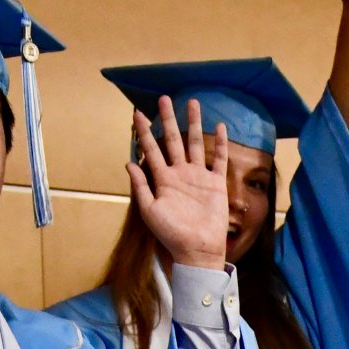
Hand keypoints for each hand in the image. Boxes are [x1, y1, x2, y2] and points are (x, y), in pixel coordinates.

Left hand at [127, 97, 229, 270]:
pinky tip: (219, 126)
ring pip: (195, 143)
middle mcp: (180, 174)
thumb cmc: (171, 234)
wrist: (197, 249)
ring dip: (194, 124)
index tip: (137, 113)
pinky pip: (219, 159)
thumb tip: (129, 162)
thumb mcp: (150, 211)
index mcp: (163, 180)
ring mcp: (199, 177)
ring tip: (192, 102)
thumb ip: (140, 187)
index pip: (152, 150)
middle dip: (168, 120)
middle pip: (173, 140)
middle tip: (164, 99)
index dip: (144, 132)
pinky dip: (220, 143)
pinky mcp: (216, 183)